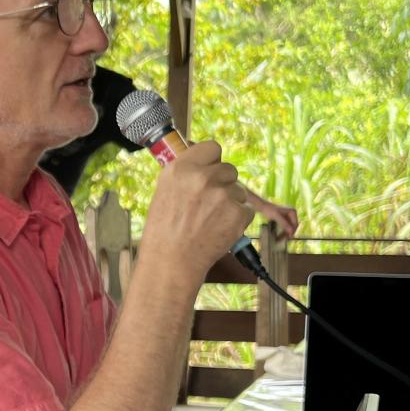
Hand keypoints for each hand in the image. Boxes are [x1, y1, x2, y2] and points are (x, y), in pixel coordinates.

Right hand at [139, 140, 252, 279]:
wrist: (171, 263)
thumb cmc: (163, 232)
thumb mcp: (164, 193)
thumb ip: (184, 175)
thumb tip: (202, 163)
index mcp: (180, 168)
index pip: (212, 147)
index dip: (212, 161)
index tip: (209, 170)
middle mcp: (202, 177)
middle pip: (229, 169)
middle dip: (223, 184)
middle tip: (208, 204)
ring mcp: (222, 195)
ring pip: (238, 190)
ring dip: (230, 203)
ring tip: (210, 221)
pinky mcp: (237, 212)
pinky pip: (246, 209)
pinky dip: (237, 219)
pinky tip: (219, 229)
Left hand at [243, 189, 299, 239]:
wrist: (262, 206)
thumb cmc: (268, 210)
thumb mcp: (276, 216)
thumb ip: (284, 223)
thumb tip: (291, 231)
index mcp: (292, 211)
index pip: (295, 224)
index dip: (292, 231)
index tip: (288, 238)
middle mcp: (292, 213)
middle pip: (293, 226)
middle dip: (288, 233)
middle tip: (283, 240)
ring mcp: (288, 216)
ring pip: (289, 228)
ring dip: (285, 233)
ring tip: (280, 239)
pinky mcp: (284, 219)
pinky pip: (285, 227)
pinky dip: (282, 231)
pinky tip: (279, 236)